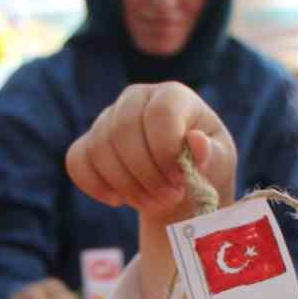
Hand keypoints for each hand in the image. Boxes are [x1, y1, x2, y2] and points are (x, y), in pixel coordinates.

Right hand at [67, 83, 237, 298]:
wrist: (181, 183)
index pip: (159, 113)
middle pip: (123, 131)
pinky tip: (118, 199)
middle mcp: (135, 98)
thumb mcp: (220, 161)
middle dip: (146, 174)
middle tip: (168, 198)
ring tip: (152, 203)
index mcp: (172, 95)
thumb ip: (213, 153)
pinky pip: (76, 161)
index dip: (166, 151)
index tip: (181, 179)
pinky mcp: (88, 142)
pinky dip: (96, 186)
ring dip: (126, 186)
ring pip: (99, 149)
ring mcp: (108, 118)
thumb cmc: (205, 166)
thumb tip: (195, 141)